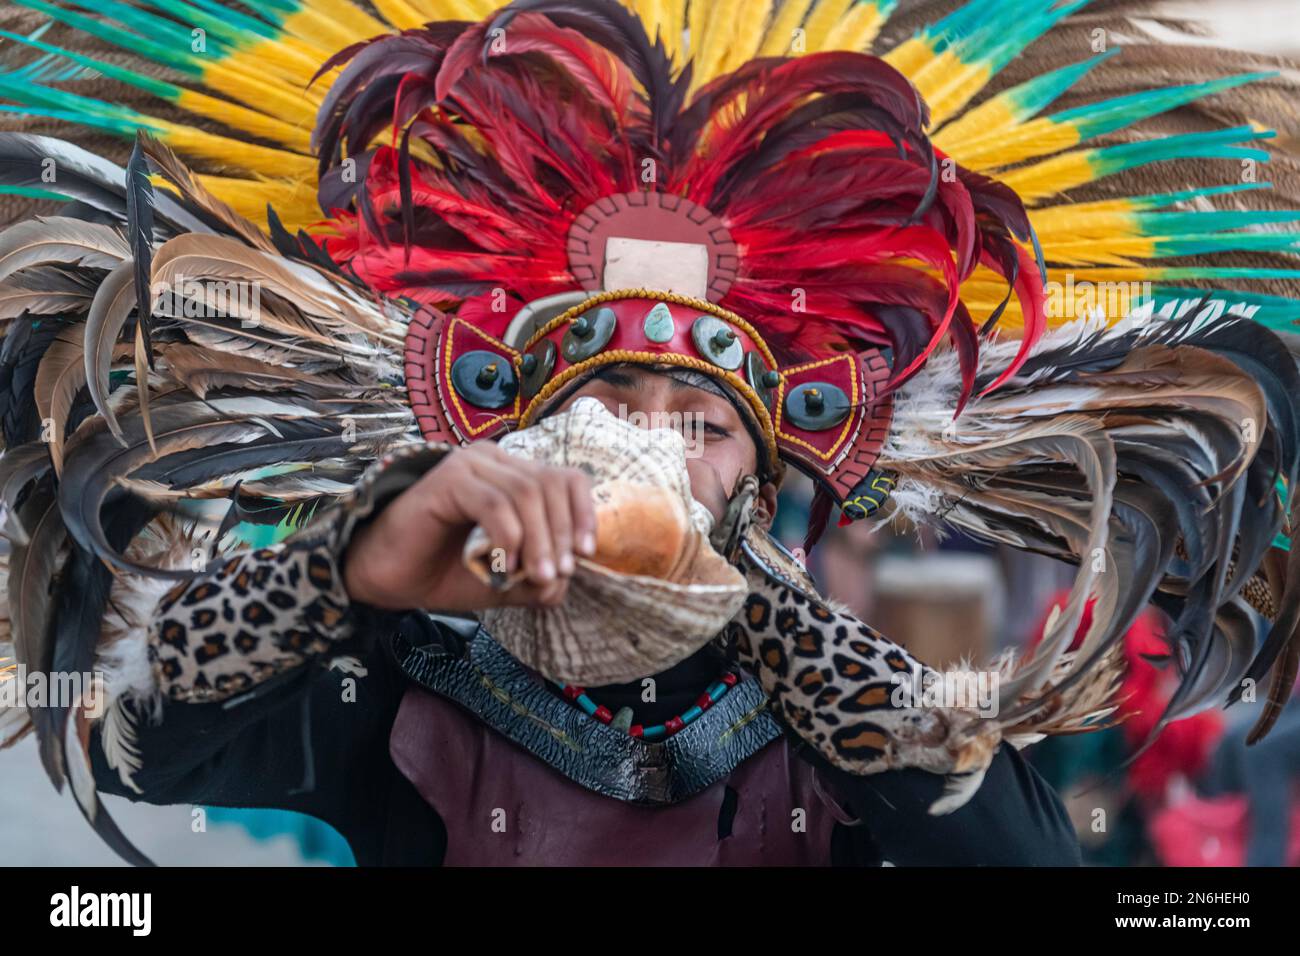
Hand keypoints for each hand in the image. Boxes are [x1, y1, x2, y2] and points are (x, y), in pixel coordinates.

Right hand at [343, 443, 595, 612]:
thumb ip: (542, 576)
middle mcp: (493, 461)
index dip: (583, 512)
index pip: (567, 478)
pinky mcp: (447, 479)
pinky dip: (508, 536)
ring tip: (535, 575)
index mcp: (512, 475)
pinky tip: (502, 563)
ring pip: (527, 493)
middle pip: (551, 484)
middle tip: (557, 574)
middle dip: (562, 533)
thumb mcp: (507, 579)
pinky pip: (494, 502)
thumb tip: (570, 574)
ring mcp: (469, 465)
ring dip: (539, 539)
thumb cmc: (446, 572)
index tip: (586, 553)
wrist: (388, 580)